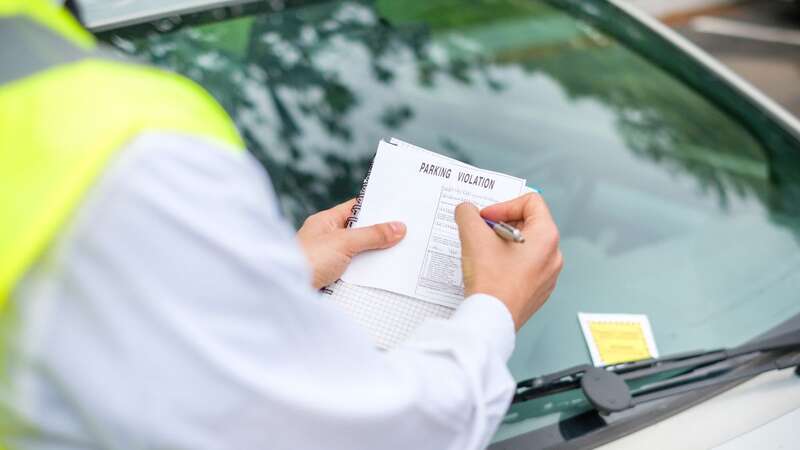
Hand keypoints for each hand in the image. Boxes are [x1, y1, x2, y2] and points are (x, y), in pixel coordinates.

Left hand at [297, 198, 406, 288]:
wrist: (287, 291)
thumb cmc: (307, 259)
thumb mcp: (344, 242)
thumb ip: (371, 235)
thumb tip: (397, 228)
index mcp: (325, 222)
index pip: (355, 209)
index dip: (375, 208)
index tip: (398, 210)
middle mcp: (326, 239)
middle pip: (359, 233)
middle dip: (379, 236)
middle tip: (406, 235)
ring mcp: (328, 259)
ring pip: (358, 254)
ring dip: (374, 257)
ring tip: (399, 255)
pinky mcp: (330, 279)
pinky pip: (354, 273)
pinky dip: (366, 274)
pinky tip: (382, 275)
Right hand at [455, 193, 562, 330]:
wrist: (490, 319)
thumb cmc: (491, 281)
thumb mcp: (473, 236)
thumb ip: (467, 214)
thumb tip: (466, 211)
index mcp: (546, 236)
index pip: (531, 202)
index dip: (504, 205)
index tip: (486, 219)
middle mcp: (553, 255)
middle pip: (529, 224)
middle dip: (501, 225)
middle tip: (482, 234)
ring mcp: (547, 276)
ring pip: (526, 247)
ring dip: (503, 244)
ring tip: (485, 254)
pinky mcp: (538, 291)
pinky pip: (525, 267)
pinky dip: (508, 263)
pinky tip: (490, 271)